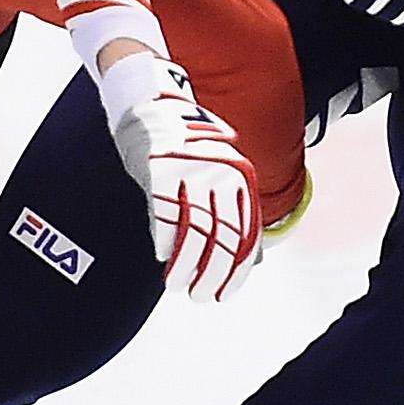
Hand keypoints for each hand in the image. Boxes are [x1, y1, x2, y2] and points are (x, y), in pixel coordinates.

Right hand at [108, 60, 261, 301]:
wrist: (154, 107)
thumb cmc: (188, 147)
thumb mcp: (220, 172)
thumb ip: (234, 208)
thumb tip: (249, 258)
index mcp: (240, 175)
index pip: (245, 233)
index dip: (235, 269)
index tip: (225, 293)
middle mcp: (221, 173)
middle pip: (222, 237)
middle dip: (212, 274)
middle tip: (202, 297)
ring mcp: (191, 171)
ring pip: (192, 232)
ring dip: (185, 265)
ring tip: (179, 286)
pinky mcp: (161, 171)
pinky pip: (165, 216)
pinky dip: (164, 241)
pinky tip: (162, 257)